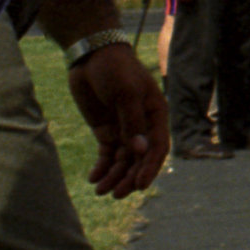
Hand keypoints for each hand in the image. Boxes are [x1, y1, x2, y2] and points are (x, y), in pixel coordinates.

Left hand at [64, 45, 169, 196]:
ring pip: (122, 160)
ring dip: (113, 176)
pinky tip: (93, 178)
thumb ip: (132, 122)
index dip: (150, 167)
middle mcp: (142, 125)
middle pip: (139, 158)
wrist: (91, 56)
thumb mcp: (125, 93)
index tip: (139, 186)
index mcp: (155, 114)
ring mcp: (124, 128)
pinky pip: (107, 154)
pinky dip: (102, 167)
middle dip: (128, 177)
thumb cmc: (115, 69)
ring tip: (100, 190)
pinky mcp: (106, 130)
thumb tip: (139, 150)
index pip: (157, 147)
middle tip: (115, 194)